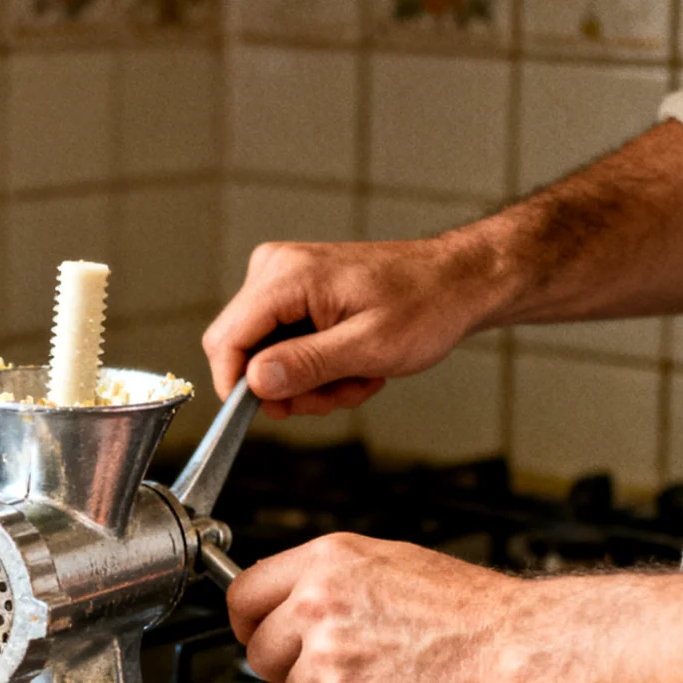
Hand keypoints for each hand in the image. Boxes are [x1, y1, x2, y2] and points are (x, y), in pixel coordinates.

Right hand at [201, 236, 501, 418]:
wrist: (456, 281)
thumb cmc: (425, 305)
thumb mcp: (370, 346)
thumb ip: (307, 364)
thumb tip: (254, 383)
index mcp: (286, 276)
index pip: (226, 339)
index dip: (238, 386)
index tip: (275, 411)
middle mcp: (274, 270)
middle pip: (242, 351)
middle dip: (287, 386)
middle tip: (336, 395)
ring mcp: (282, 280)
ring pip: (264, 356)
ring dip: (310, 382)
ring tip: (357, 378)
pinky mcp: (293, 293)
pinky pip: (282, 347)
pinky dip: (317, 367)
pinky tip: (353, 365)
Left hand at [226, 533, 528, 682]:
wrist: (518, 649)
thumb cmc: (472, 610)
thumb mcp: (390, 563)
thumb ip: (331, 581)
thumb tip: (292, 599)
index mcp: (325, 563)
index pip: (243, 595)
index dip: (248, 623)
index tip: (256, 635)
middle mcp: (317, 606)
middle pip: (259, 654)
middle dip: (291, 669)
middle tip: (339, 668)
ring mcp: (329, 658)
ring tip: (384, 681)